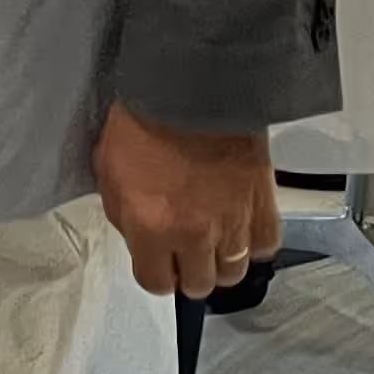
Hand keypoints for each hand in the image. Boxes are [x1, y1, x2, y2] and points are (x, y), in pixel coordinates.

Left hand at [93, 104, 279, 299]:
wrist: (192, 88)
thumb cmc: (145, 121)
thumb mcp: (108, 173)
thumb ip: (125, 216)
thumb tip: (141, 236)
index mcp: (151, 230)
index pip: (157, 283)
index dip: (157, 274)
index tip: (158, 263)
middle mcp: (195, 235)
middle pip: (200, 284)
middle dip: (189, 272)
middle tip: (185, 251)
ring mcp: (233, 221)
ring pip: (234, 272)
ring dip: (221, 262)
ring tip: (214, 243)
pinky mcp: (263, 202)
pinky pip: (266, 244)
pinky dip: (254, 242)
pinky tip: (242, 229)